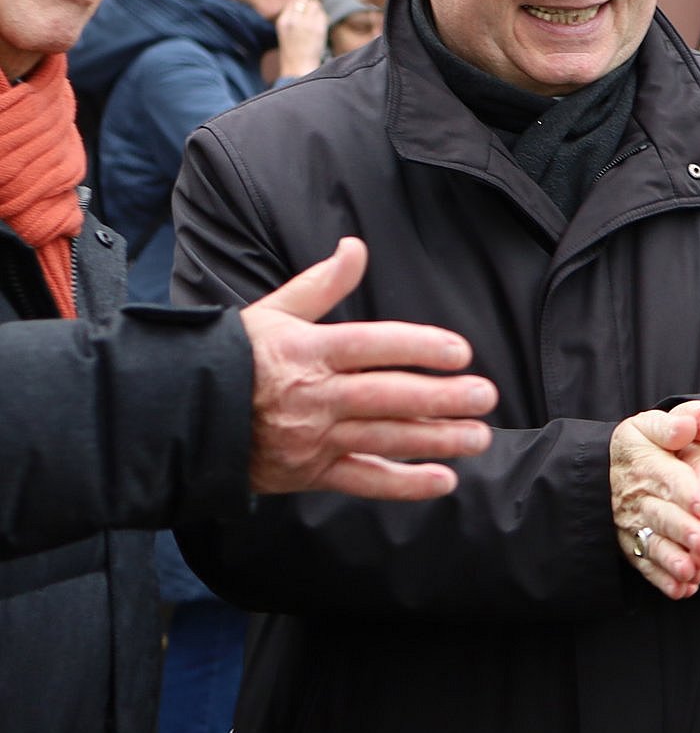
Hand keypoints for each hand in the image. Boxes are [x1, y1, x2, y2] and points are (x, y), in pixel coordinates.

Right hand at [241, 237, 496, 499]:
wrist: (181, 415)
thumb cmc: (233, 358)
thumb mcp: (272, 313)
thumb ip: (320, 285)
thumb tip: (356, 247)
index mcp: (306, 351)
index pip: (370, 346)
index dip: (417, 347)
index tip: (460, 351)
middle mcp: (312, 396)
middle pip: (386, 396)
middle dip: (440, 398)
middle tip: (485, 396)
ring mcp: (312, 438)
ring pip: (382, 439)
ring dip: (435, 440)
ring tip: (478, 436)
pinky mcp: (310, 473)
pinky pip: (363, 481)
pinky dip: (404, 484)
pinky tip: (444, 480)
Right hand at [274, 0, 328, 79]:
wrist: (299, 67)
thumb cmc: (294, 50)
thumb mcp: (286, 30)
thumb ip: (292, 16)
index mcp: (283, 20)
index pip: (294, 0)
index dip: (301, 5)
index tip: (304, 13)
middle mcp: (293, 19)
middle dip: (309, 6)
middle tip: (311, 18)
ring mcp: (306, 23)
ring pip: (315, 4)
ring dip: (317, 11)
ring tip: (315, 22)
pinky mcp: (318, 28)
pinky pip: (323, 14)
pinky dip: (323, 18)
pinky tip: (321, 27)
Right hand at [611, 400, 699, 598]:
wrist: (633, 461)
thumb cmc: (663, 440)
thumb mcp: (672, 420)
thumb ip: (691, 419)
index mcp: (643, 456)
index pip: (666, 476)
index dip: (687, 492)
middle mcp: (634, 493)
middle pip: (659, 514)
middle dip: (682, 530)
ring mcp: (632, 522)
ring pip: (651, 543)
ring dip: (673, 559)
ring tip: (694, 570)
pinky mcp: (633, 544)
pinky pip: (646, 564)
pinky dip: (664, 579)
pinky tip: (684, 588)